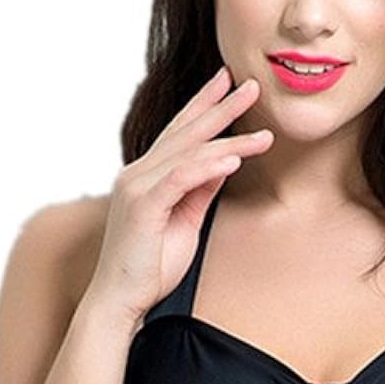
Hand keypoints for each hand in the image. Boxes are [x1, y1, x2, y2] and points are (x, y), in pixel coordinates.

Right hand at [88, 64, 273, 323]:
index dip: (205, 104)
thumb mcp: (186, 221)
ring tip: (264, 134)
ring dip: (230, 142)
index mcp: (146, 176)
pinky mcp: (142, 207)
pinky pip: (181, 179)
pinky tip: (234, 160)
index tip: (230, 82)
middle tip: (252, 85)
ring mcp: (137, 187)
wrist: (120, 301)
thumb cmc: (150, 267)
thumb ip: (200, 190)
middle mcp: (138, 174)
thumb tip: (225, 162)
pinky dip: (208, 167)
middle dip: (221, 107)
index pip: (179, 132)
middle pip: (186, 133)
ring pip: (189, 154)